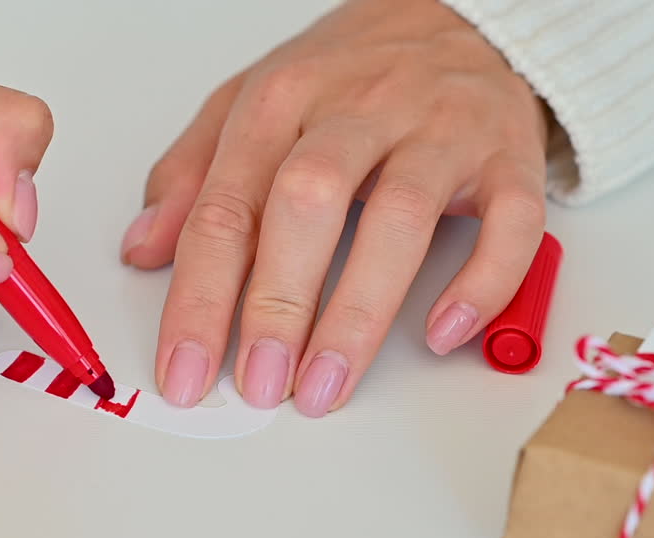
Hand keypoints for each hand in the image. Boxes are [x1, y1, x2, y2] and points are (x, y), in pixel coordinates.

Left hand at [122, 0, 549, 415]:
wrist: (459, 15)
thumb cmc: (344, 74)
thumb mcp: (247, 105)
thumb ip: (190, 176)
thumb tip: (142, 250)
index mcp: (280, 101)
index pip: (224, 208)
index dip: (198, 298)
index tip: (184, 369)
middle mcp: (358, 109)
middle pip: (307, 204)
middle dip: (275, 303)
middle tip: (257, 383)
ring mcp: (438, 130)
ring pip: (399, 217)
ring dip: (359, 311)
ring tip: (325, 385)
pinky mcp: (509, 155)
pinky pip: (511, 221)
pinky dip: (481, 281)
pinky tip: (440, 332)